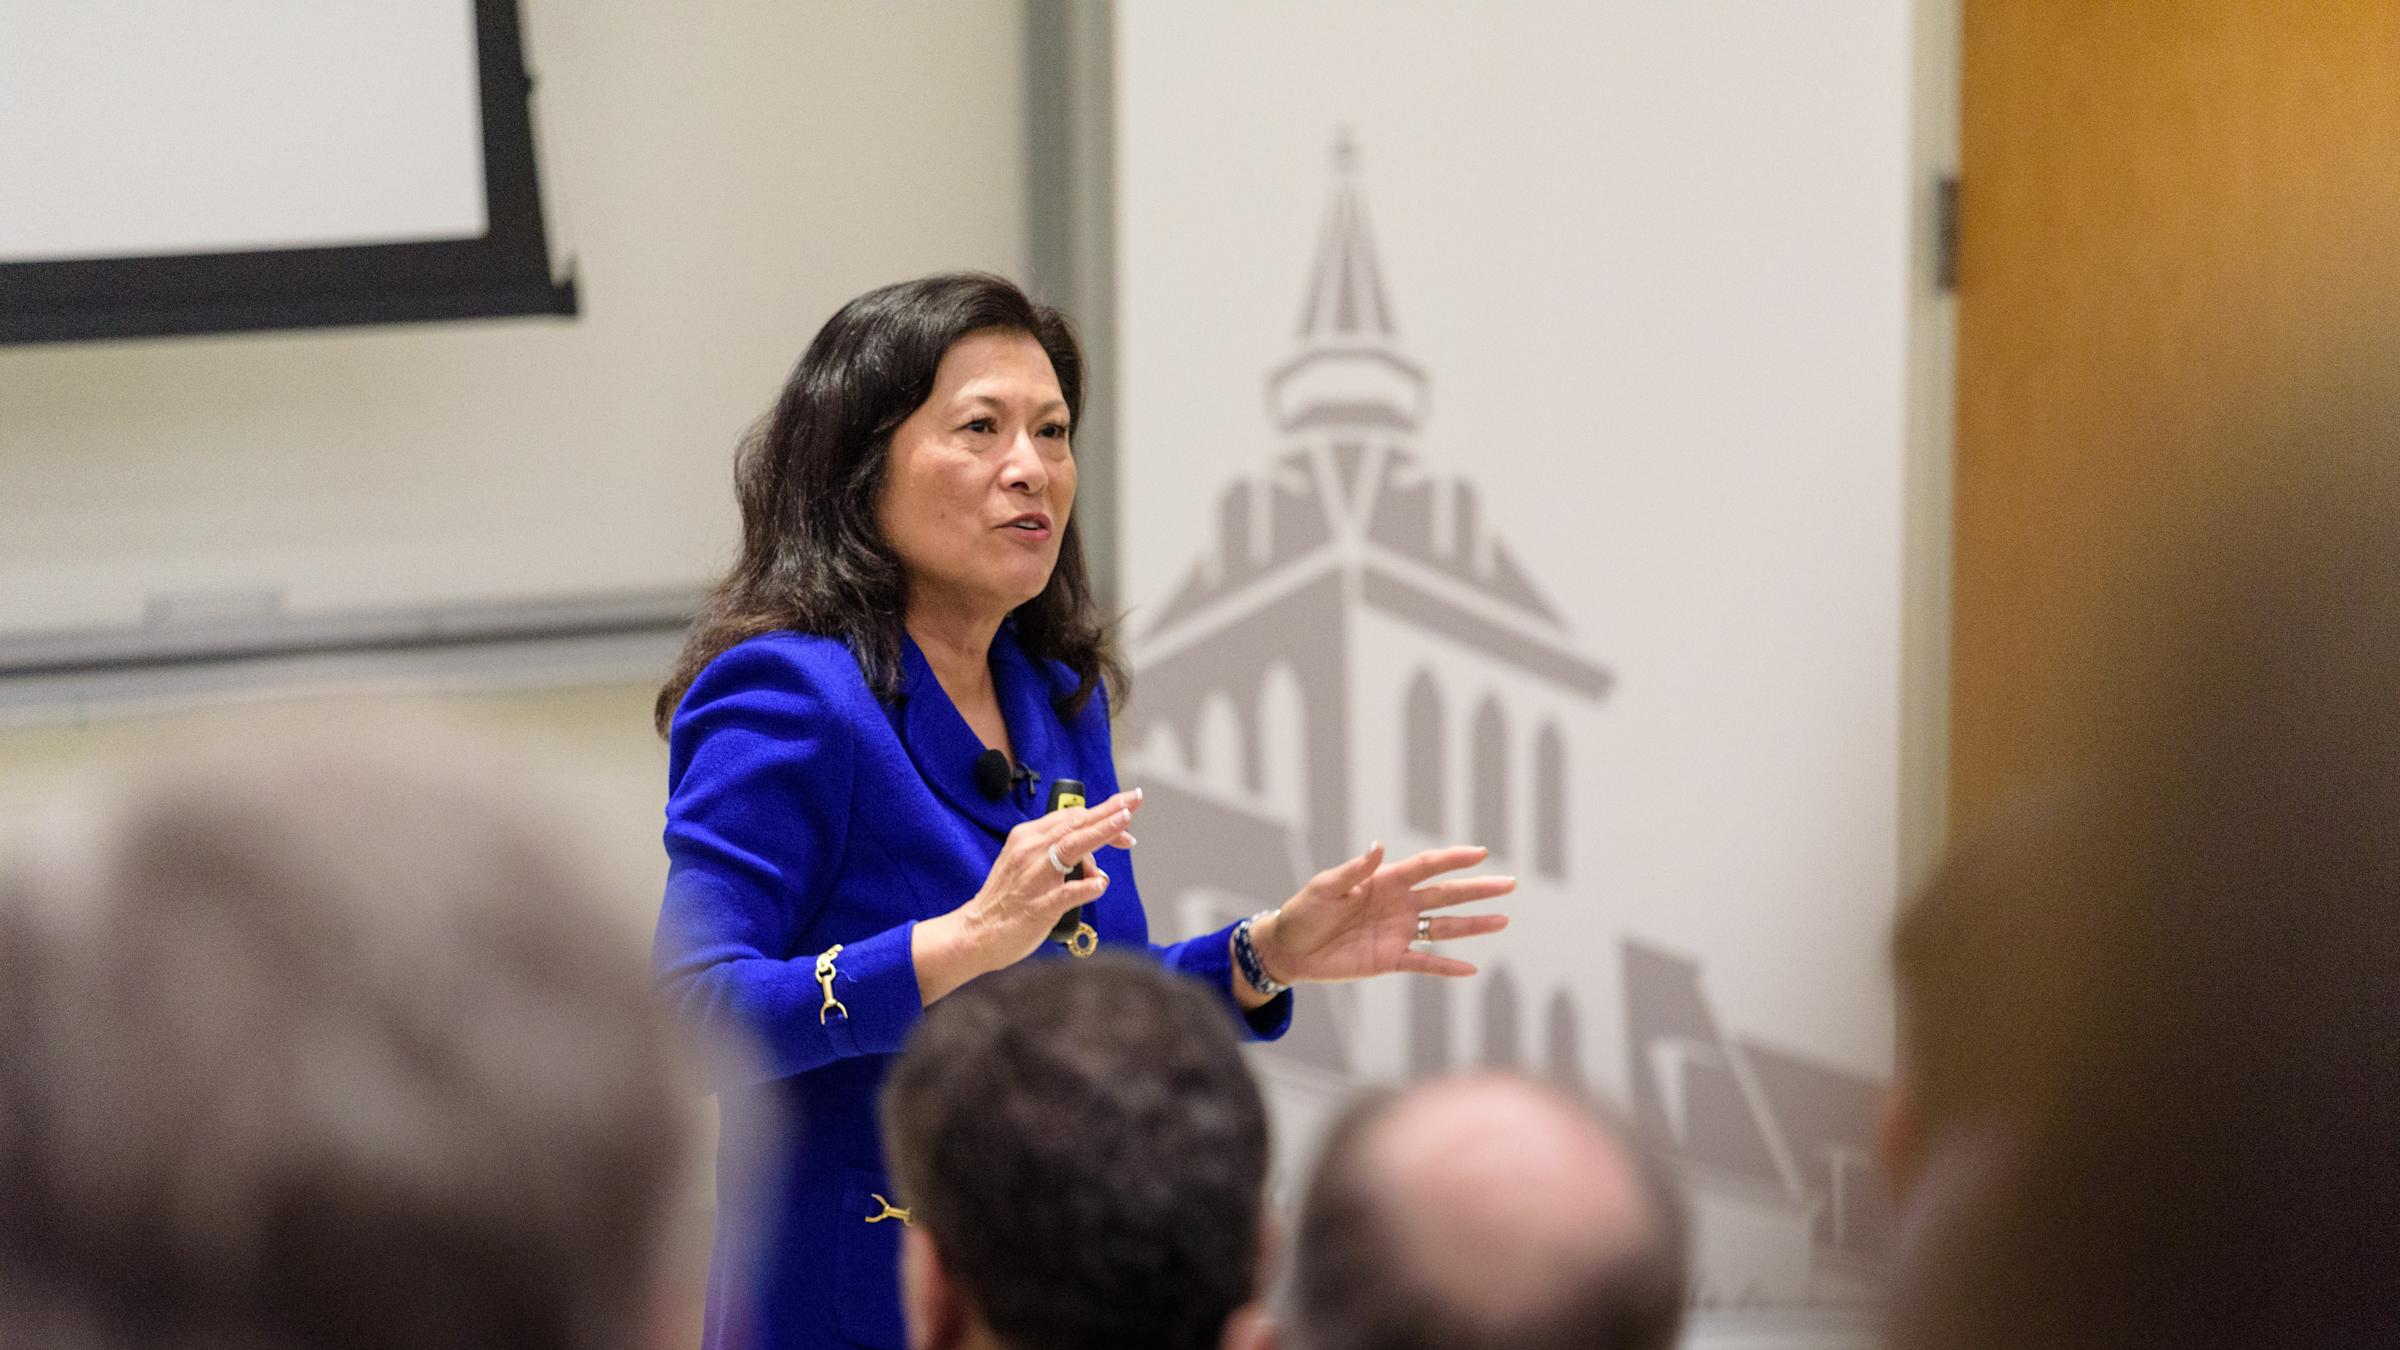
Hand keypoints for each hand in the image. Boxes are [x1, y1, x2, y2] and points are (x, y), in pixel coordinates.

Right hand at [912, 788, 1142, 1002]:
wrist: (977, 932)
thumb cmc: (1007, 900)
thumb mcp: (1029, 867)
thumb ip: (1061, 861)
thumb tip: (1097, 871)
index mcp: (1028, 837)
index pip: (1071, 818)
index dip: (1102, 815)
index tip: (1126, 814)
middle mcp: (1031, 851)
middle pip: (1076, 824)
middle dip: (1109, 811)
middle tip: (1134, 801)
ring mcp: (1035, 877)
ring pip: (1073, 848)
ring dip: (1101, 834)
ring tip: (1125, 828)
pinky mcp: (1038, 905)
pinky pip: (1067, 892)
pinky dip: (1086, 887)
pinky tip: (1101, 884)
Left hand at [1254, 844, 1511, 984]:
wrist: (1289, 949)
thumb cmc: (1304, 911)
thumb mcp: (1325, 887)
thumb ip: (1355, 870)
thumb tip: (1380, 846)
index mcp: (1384, 881)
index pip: (1427, 867)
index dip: (1453, 859)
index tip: (1481, 853)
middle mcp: (1398, 905)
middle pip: (1445, 895)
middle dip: (1477, 889)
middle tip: (1509, 884)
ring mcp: (1397, 933)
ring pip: (1443, 927)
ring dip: (1472, 925)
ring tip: (1503, 920)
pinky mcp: (1390, 960)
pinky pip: (1424, 963)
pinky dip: (1447, 966)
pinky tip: (1471, 968)